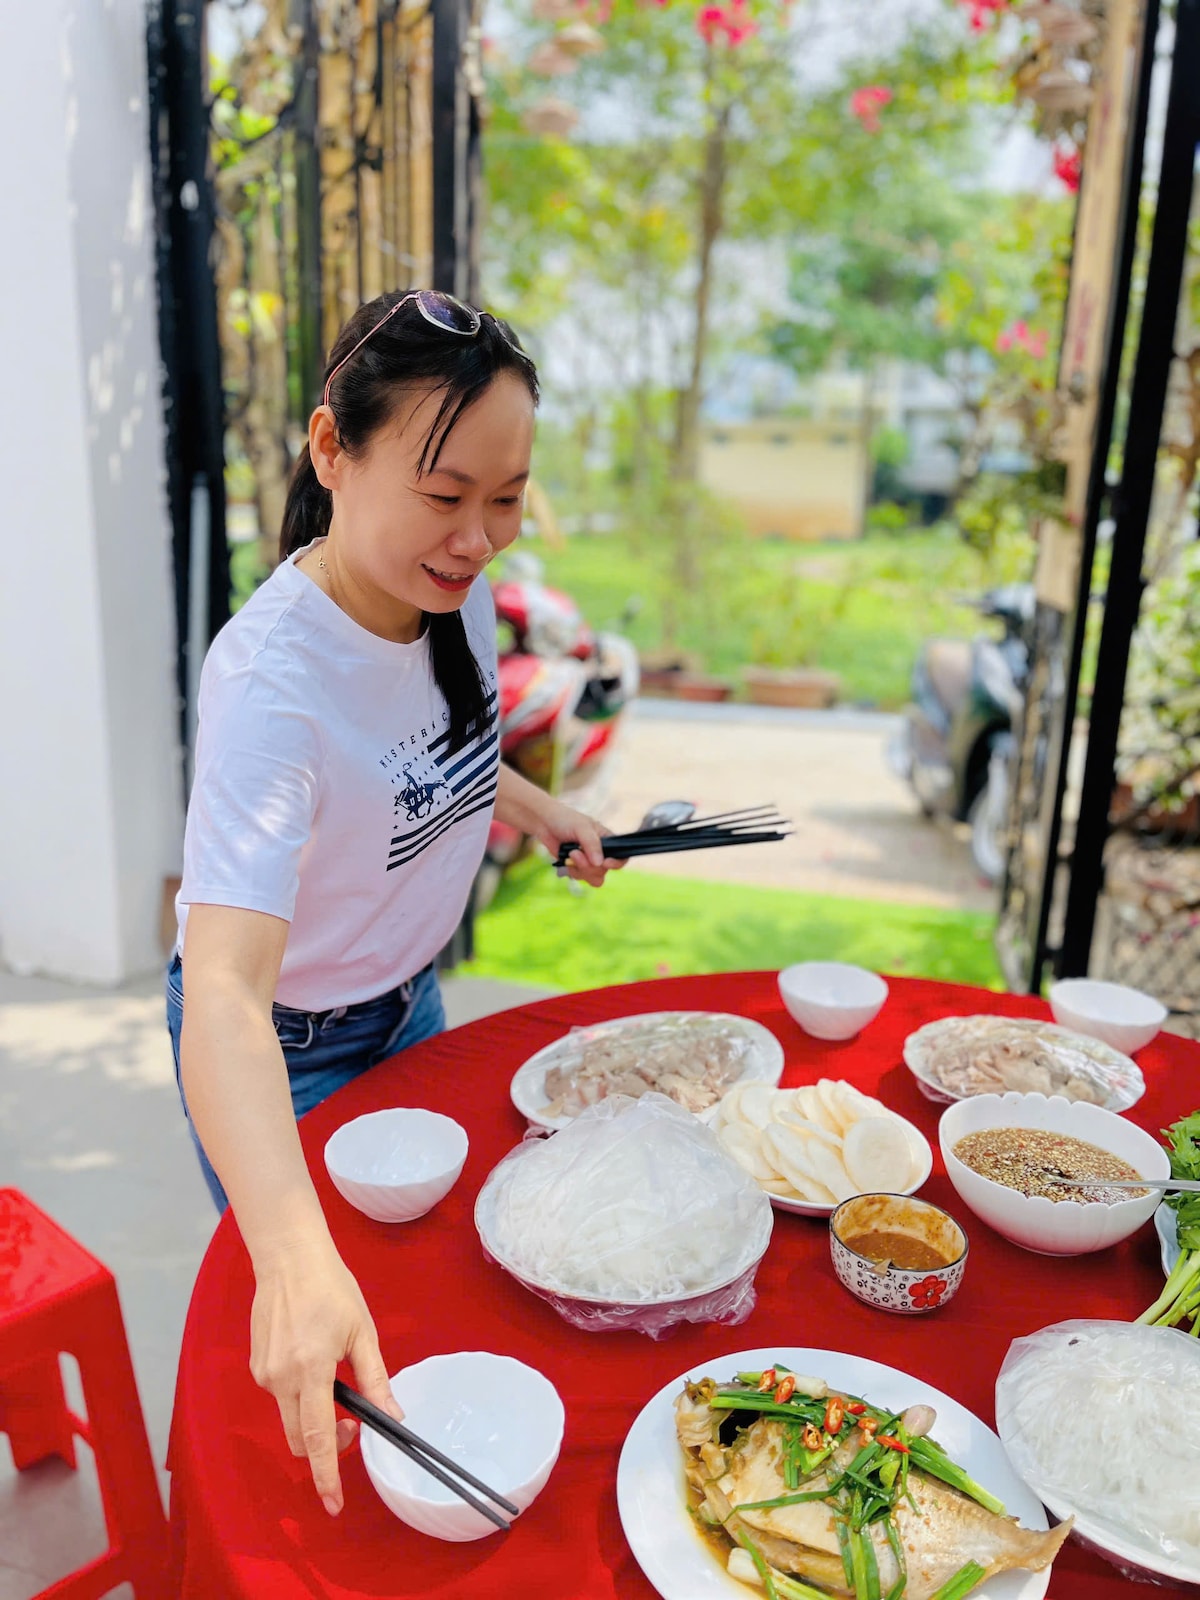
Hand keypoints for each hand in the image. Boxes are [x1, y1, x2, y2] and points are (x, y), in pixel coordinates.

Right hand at [249, 1238, 402, 1515]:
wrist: (288, 1258)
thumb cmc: (331, 1288)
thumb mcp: (362, 1332)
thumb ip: (375, 1379)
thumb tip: (393, 1416)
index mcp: (311, 1370)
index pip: (317, 1437)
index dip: (326, 1474)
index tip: (334, 1503)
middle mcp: (280, 1378)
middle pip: (300, 1439)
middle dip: (325, 1447)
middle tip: (352, 1426)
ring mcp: (264, 1374)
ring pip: (290, 1418)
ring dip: (312, 1416)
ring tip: (332, 1376)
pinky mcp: (256, 1367)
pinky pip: (279, 1396)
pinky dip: (298, 1394)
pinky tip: (311, 1360)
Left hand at [528, 796, 623, 887]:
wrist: (545, 823)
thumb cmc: (566, 820)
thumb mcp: (582, 828)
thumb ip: (592, 845)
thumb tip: (600, 863)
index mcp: (608, 840)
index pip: (622, 856)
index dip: (616, 863)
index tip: (604, 862)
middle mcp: (601, 852)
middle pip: (604, 871)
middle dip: (588, 866)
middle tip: (575, 852)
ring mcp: (589, 861)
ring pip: (594, 878)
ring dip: (581, 869)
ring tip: (570, 854)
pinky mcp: (577, 867)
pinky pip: (581, 878)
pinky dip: (572, 870)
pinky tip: (566, 859)